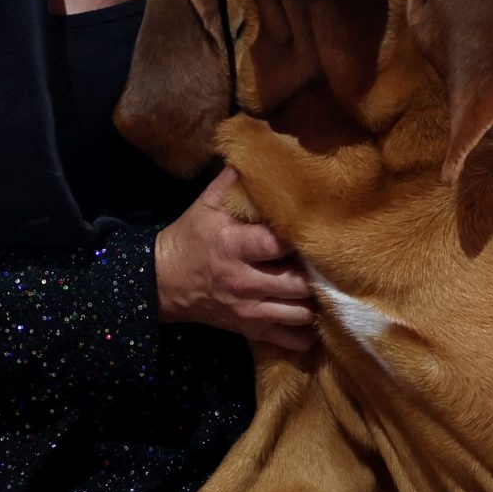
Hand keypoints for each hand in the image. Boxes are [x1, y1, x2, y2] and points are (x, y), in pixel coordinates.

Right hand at [154, 166, 314, 353]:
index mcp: (234, 246)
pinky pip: (290, 340)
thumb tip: (258, 150)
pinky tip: (313, 316)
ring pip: (300, 313)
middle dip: (317, 271)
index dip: (300, 236)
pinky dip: (307, 332)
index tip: (314, 226)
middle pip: (298, 282)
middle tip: (329, 259)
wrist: (163, 282)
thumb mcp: (207, 204)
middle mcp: (244, 281)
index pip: (277, 243)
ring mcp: (249, 310)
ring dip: (316, 300)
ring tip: (324, 285)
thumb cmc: (191, 238)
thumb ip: (234, 180)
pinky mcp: (251, 329)